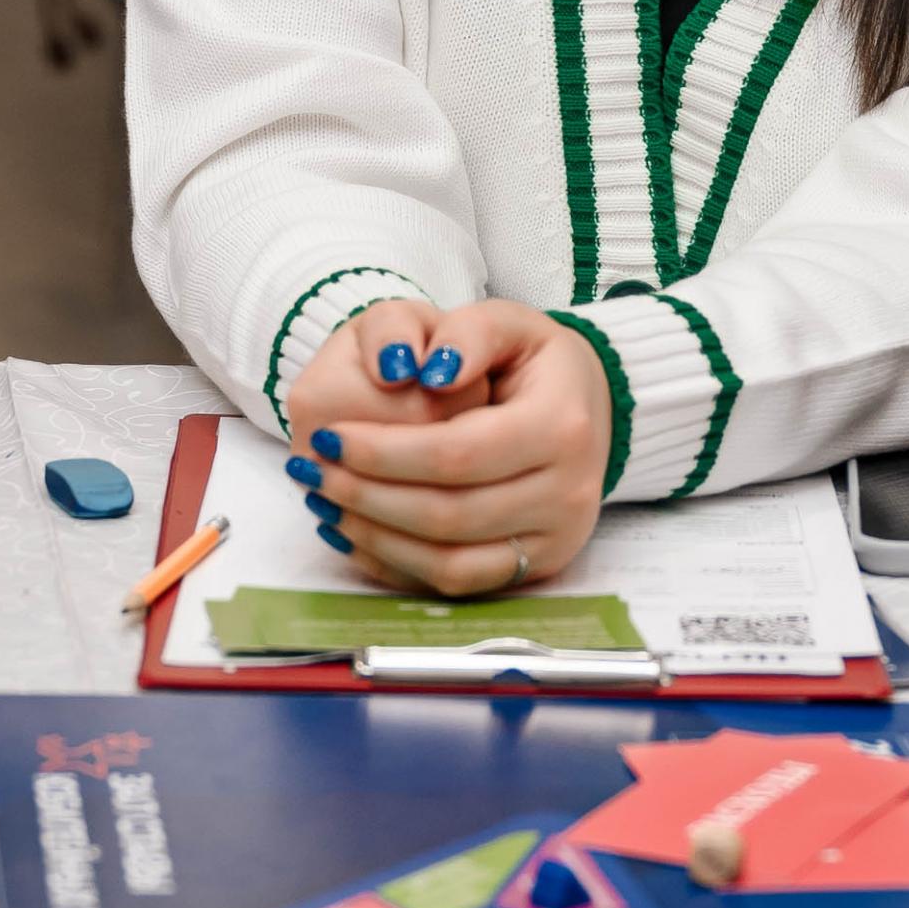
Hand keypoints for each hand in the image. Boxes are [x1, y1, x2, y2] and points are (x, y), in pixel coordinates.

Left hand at [299, 301, 611, 596]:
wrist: (594, 408)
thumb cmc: (538, 363)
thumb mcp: (508, 323)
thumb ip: (465, 333)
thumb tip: (427, 370)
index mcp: (561, 426)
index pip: (457, 453)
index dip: (385, 452)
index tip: (330, 435)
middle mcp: (568, 492)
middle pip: (449, 514)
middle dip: (368, 496)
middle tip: (314, 471)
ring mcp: (556, 538)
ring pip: (450, 561)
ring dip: (376, 537)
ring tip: (325, 503)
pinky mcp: (538, 566)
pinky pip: (460, 584)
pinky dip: (400, 565)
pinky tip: (358, 535)